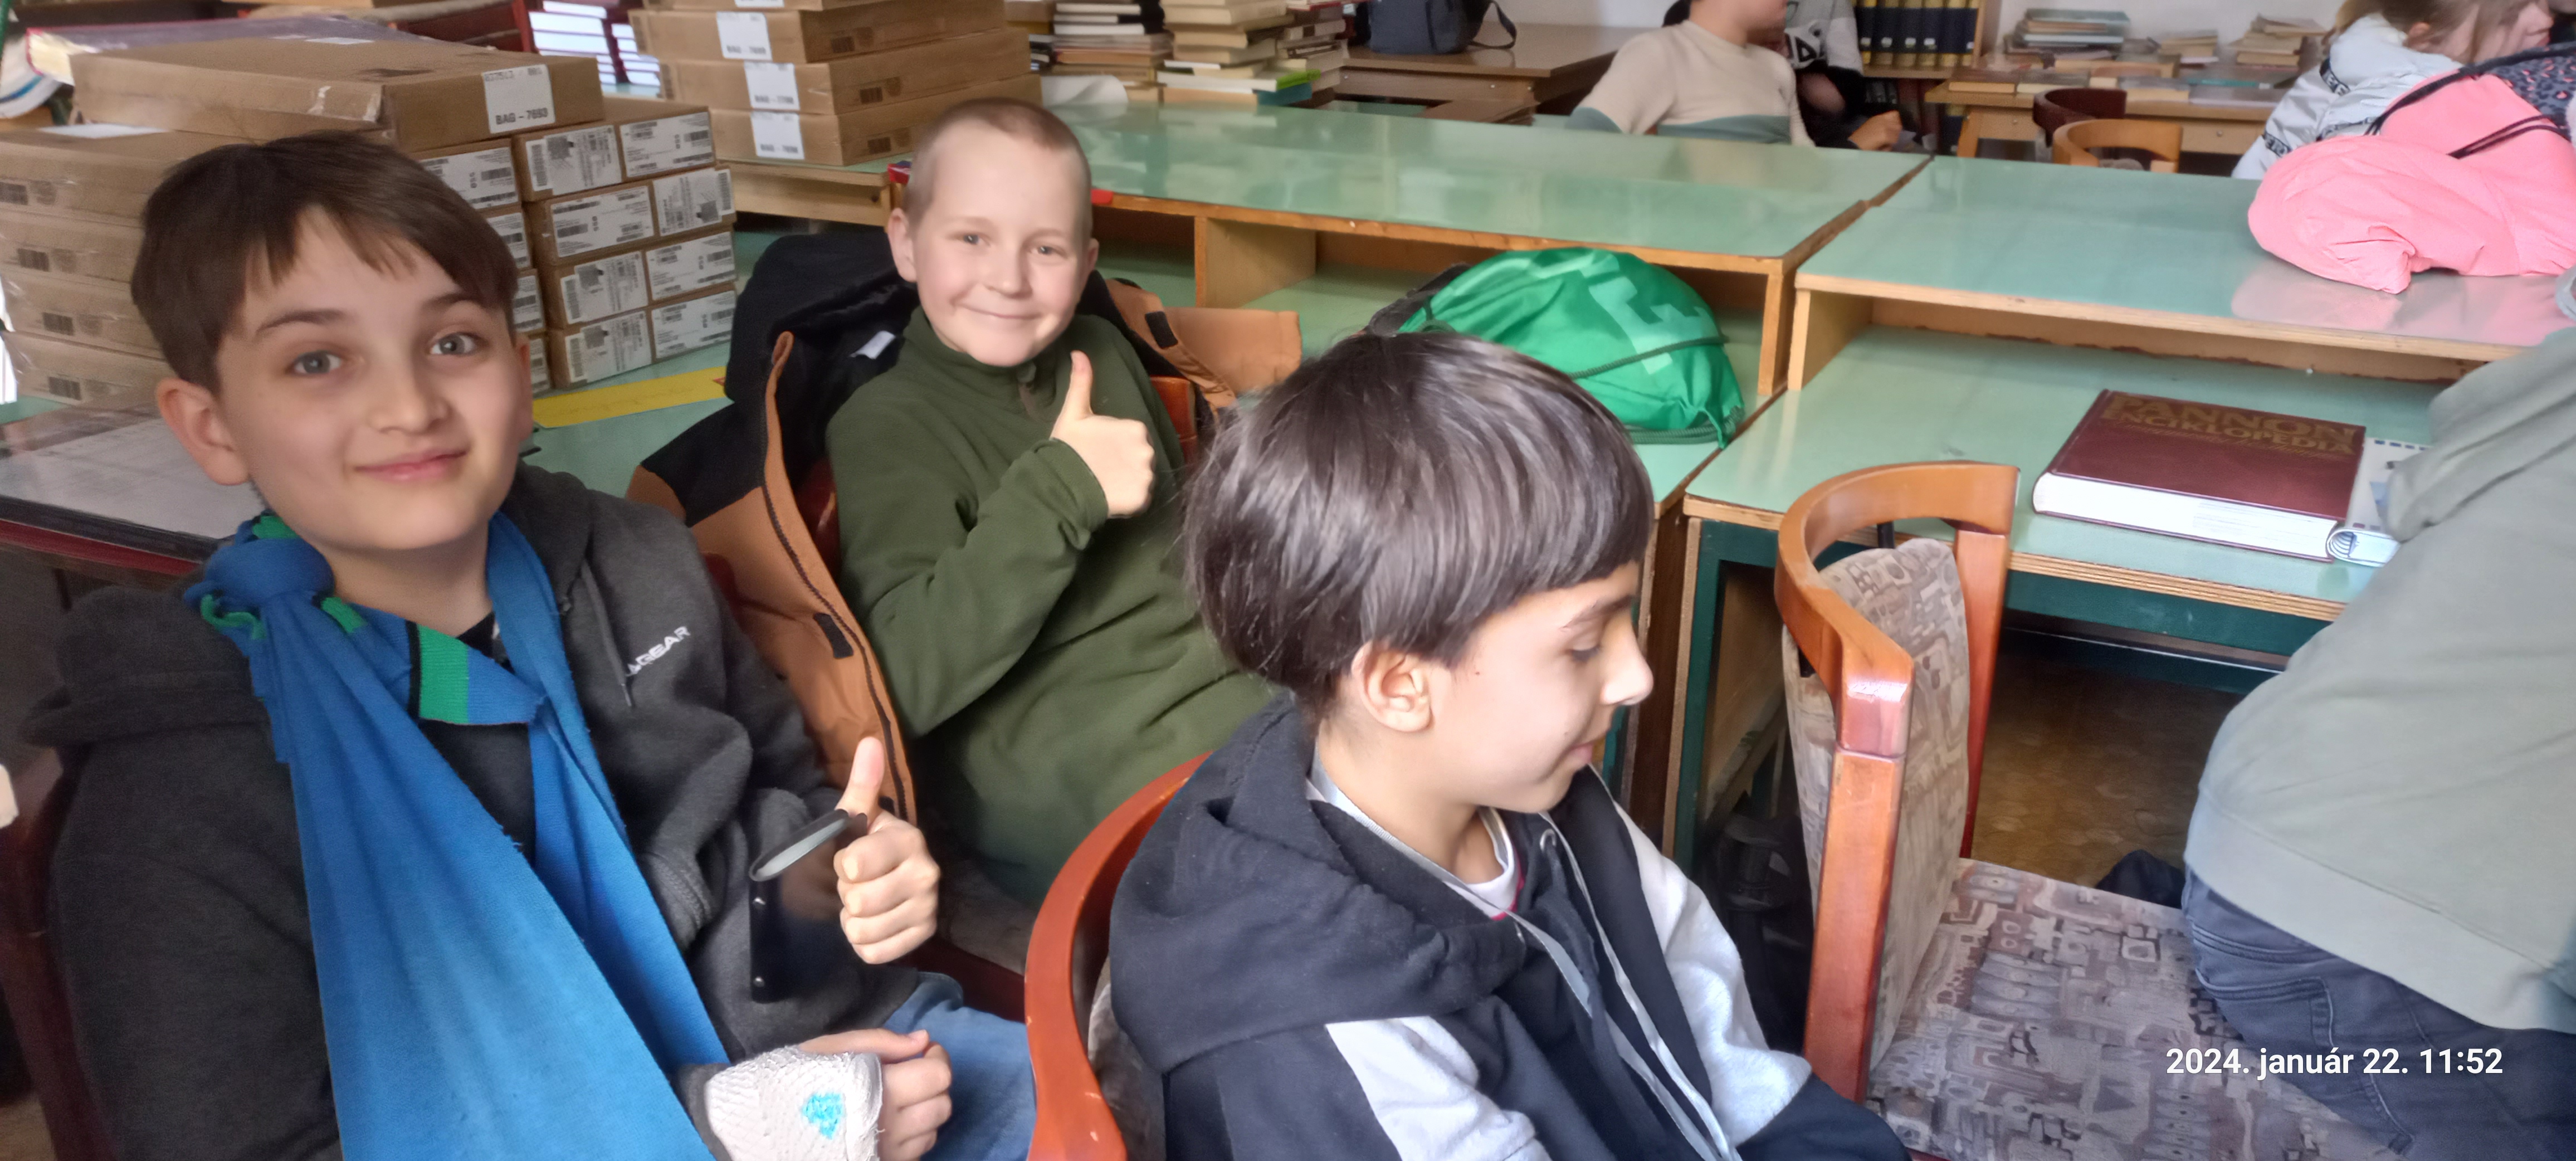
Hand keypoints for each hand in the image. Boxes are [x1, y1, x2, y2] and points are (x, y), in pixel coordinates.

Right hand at [795, 1028, 952, 1160]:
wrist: (768, 1127)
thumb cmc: (798, 1082)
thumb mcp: (833, 1048)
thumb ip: (881, 1041)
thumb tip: (922, 1040)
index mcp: (882, 1090)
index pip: (938, 1076)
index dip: (937, 1058)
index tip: (922, 1053)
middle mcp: (892, 1125)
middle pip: (942, 1105)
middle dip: (933, 1085)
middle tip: (912, 1075)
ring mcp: (889, 1152)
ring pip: (934, 1130)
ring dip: (925, 1112)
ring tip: (900, 1101)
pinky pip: (918, 1152)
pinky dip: (914, 1136)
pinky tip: (892, 1124)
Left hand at [833, 737, 938, 963]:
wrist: (886, 879)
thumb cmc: (864, 845)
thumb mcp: (857, 815)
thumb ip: (862, 783)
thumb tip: (869, 740)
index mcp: (909, 839)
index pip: (852, 866)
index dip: (840, 866)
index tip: (848, 860)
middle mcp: (927, 873)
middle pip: (858, 901)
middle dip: (846, 896)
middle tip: (855, 885)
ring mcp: (928, 907)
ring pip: (864, 930)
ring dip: (852, 922)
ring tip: (862, 905)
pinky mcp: (924, 935)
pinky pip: (874, 953)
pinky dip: (864, 944)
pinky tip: (871, 925)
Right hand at [1047, 351, 1154, 517]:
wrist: (1061, 485)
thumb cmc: (1067, 448)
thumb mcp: (1074, 412)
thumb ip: (1082, 383)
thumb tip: (1079, 352)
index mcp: (1135, 428)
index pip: (1134, 436)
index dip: (1116, 444)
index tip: (1099, 451)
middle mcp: (1147, 450)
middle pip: (1140, 456)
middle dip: (1125, 462)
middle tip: (1102, 469)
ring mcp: (1146, 475)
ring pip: (1142, 476)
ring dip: (1128, 480)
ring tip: (1105, 484)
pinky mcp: (1143, 498)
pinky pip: (1141, 497)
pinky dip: (1130, 499)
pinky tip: (1111, 496)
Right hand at [1850, 110, 1901, 151]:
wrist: (1854, 145)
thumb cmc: (1860, 139)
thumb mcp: (1870, 127)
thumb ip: (1881, 125)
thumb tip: (1892, 130)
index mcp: (1878, 117)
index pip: (1895, 114)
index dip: (1896, 122)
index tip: (1892, 129)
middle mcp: (1882, 119)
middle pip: (1898, 124)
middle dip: (1896, 132)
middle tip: (1889, 139)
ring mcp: (1884, 127)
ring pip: (1897, 133)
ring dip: (1893, 139)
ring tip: (1885, 143)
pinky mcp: (1885, 135)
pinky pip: (1893, 140)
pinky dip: (1890, 145)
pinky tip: (1882, 147)